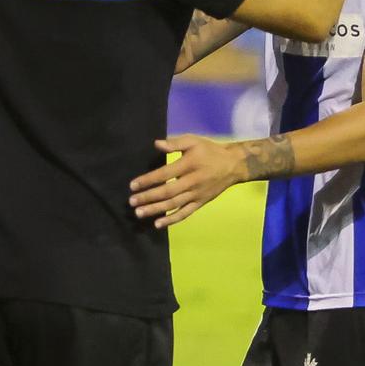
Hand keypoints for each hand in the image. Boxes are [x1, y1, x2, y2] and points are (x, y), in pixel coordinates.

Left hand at [128, 135, 245, 227]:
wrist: (233, 165)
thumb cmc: (210, 151)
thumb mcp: (193, 141)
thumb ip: (175, 143)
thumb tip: (156, 144)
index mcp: (189, 165)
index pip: (164, 174)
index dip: (148, 180)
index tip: (133, 185)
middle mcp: (192, 182)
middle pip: (167, 192)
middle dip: (148, 197)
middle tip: (132, 202)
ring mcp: (196, 194)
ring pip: (174, 205)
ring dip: (156, 210)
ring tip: (139, 213)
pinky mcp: (200, 203)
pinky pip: (185, 213)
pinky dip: (172, 220)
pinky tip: (158, 224)